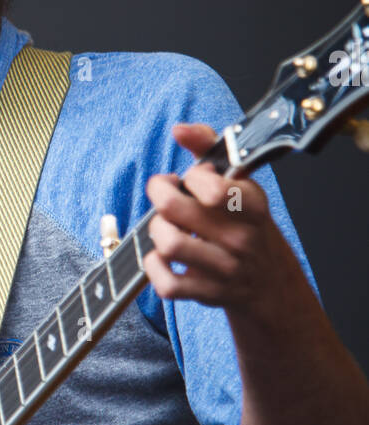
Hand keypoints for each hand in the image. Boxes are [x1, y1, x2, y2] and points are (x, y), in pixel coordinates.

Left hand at [142, 122, 288, 316]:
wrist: (271, 285)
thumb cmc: (248, 227)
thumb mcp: (241, 183)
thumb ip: (210, 147)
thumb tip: (180, 130)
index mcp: (252, 205)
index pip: (212, 187)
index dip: (190, 177)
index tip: (192, 180)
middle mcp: (241, 237)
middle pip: (174, 209)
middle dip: (159, 196)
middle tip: (165, 196)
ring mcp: (225, 269)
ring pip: (168, 244)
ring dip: (156, 231)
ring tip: (167, 227)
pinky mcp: (208, 294)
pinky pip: (167, 284)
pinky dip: (154, 268)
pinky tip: (162, 258)